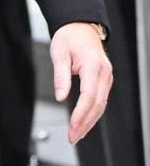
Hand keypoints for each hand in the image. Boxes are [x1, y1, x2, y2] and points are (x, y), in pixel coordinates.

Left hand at [50, 23, 112, 146]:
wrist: (80, 27)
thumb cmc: (70, 37)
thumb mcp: (59, 53)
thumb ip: (60, 76)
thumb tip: (60, 96)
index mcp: (93, 65)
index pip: (89, 95)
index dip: (81, 113)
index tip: (73, 126)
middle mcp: (104, 73)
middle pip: (97, 104)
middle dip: (85, 123)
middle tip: (72, 137)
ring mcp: (106, 77)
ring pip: (100, 105)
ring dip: (89, 122)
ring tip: (77, 135)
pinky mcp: (103, 80)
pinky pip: (100, 100)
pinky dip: (92, 114)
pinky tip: (84, 124)